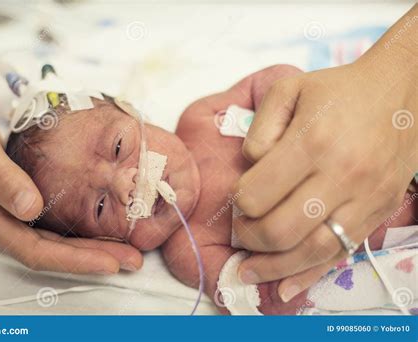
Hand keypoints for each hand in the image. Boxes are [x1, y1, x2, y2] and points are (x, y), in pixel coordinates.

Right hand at [0, 96, 141, 272]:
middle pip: (51, 255)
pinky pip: (54, 231)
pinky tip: (104, 233)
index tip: (111, 261)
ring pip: (55, 246)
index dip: (75, 260)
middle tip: (132, 260)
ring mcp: (11, 221)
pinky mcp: (21, 212)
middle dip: (93, 260)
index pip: (35, 251)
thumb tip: (28, 209)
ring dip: (91, 251)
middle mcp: (0, 228)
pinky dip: (80, 235)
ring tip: (126, 252)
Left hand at [233, 58, 416, 300]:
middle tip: (241, 230)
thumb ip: (259, 130)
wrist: (399, 94)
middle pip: (281, 229)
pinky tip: (284, 288)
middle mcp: (341, 174)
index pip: (257, 193)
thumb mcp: (287, 90)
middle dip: (250, 237)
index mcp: (312, 141)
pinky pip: (341, 254)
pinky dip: (309, 275)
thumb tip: (249, 169)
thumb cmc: (337, 91)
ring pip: (312, 250)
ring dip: (273, 267)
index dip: (238, 203)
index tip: (238, 198)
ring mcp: (365, 198)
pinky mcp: (378, 212)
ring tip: (248, 270)